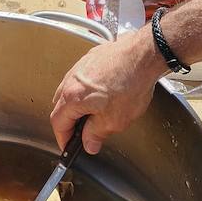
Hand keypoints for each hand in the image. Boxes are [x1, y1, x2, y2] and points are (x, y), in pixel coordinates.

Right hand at [51, 27, 160, 153]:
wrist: (143, 54)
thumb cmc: (131, 83)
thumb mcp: (114, 120)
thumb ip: (96, 134)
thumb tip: (89, 143)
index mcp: (72, 97)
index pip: (58, 123)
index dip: (63, 139)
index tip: (69, 147)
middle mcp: (71, 79)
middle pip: (60, 106)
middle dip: (69, 121)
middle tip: (82, 133)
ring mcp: (80, 66)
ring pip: (70, 90)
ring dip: (78, 104)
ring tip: (95, 113)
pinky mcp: (91, 58)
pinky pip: (81, 78)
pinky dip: (86, 90)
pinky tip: (103, 94)